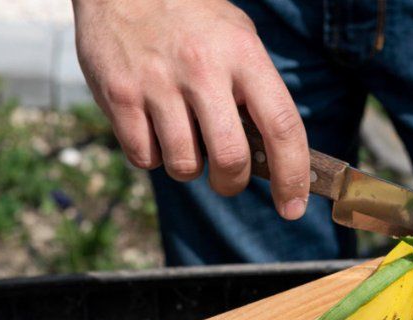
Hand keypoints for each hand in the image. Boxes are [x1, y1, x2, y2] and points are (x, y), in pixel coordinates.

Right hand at [72, 0, 309, 218]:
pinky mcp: (119, 96)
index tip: (293, 207)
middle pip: (230, 159)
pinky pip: (144, 158)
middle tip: (227, 176)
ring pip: (184, 165)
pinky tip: (153, 126)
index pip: (281, 126)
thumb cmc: (191, 19)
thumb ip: (255, 91)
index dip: (292, 175)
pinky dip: (152, 155)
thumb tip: (274, 155)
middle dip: (232, 182)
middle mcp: (202, 68)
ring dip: (189, 167)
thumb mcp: (237, 38)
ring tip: (183, 135)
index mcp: (242, 54)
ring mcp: (157, 84)